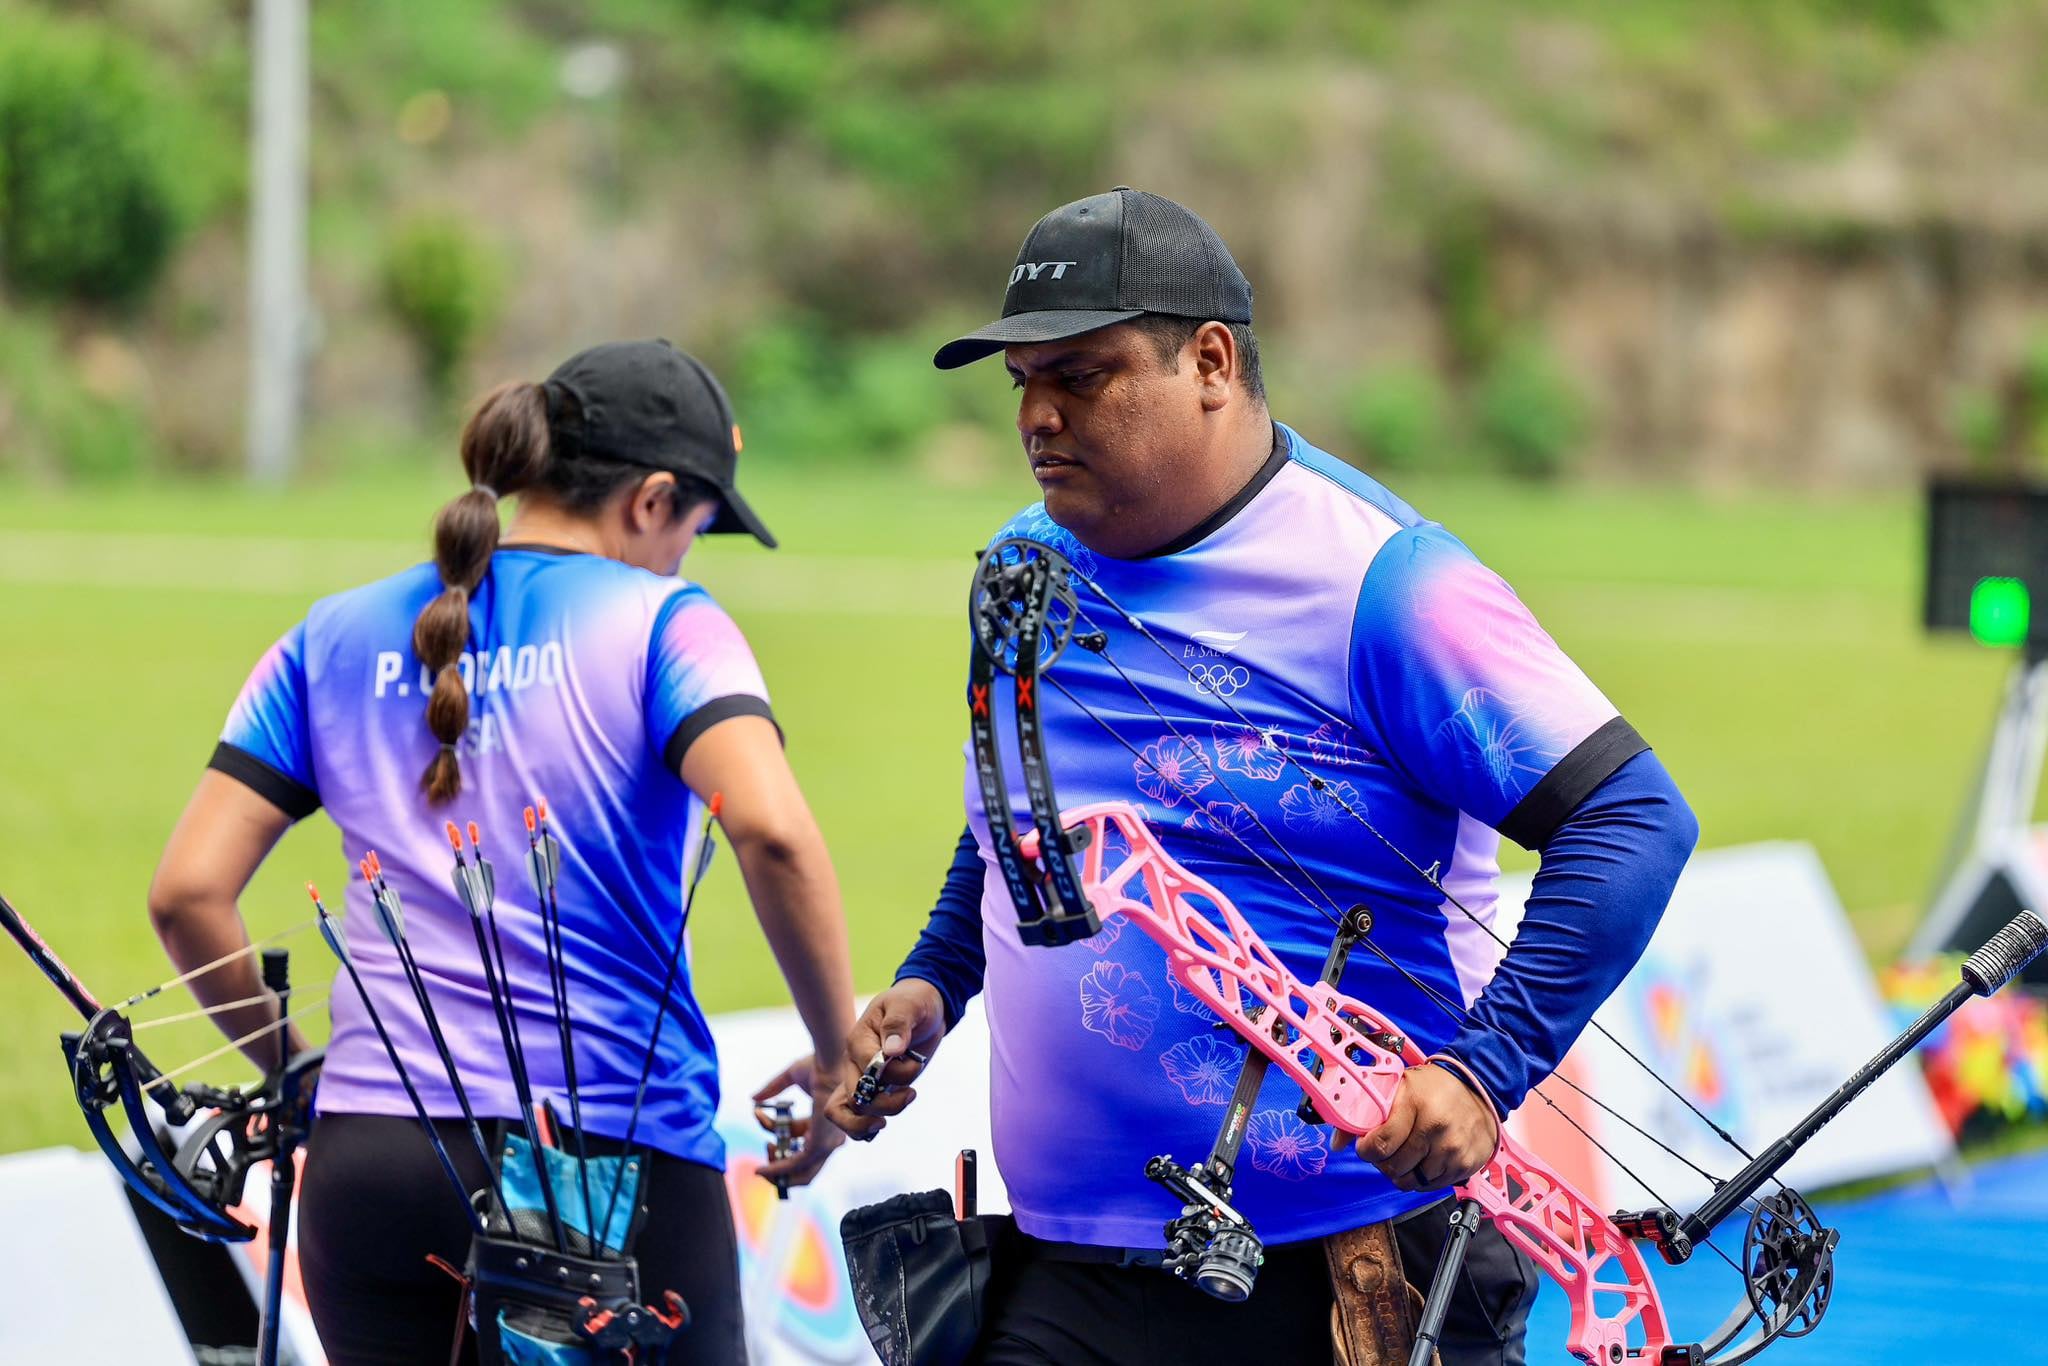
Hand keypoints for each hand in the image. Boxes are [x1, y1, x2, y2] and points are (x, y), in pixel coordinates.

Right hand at [751, 1051, 849, 1189]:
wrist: (830, 1060)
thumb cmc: (819, 1064)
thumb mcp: (791, 1077)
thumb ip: (773, 1089)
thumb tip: (754, 1099)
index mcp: (825, 1124)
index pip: (801, 1145)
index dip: (779, 1142)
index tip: (763, 1127)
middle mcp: (829, 1138)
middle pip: (805, 1167)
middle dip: (781, 1168)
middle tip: (763, 1162)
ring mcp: (826, 1143)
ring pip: (800, 1171)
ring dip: (776, 1170)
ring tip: (760, 1166)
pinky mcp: (820, 1144)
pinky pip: (795, 1164)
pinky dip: (777, 1169)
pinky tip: (761, 1170)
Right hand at [823, 978, 947, 1141]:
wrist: (923, 1009)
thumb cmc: (913, 1002)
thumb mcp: (908, 1004)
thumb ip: (898, 1023)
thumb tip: (892, 1050)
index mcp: (858, 1040)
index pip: (864, 1068)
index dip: (889, 1072)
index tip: (912, 1060)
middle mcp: (855, 1063)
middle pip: (854, 1098)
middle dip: (885, 1103)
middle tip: (911, 1093)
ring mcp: (863, 1079)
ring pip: (851, 1113)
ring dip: (878, 1117)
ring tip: (905, 1100)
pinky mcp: (875, 1090)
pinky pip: (858, 1118)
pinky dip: (867, 1128)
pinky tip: (884, 1123)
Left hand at [1334, 1062, 1500, 1191]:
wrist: (1479, 1088)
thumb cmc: (1433, 1088)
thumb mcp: (1398, 1087)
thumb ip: (1363, 1112)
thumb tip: (1337, 1143)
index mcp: (1414, 1104)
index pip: (1381, 1144)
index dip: (1366, 1150)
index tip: (1366, 1146)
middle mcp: (1435, 1128)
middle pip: (1394, 1166)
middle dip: (1383, 1162)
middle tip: (1386, 1150)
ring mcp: (1452, 1149)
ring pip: (1412, 1181)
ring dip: (1402, 1173)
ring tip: (1406, 1155)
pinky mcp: (1465, 1165)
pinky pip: (1432, 1187)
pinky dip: (1423, 1178)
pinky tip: (1424, 1160)